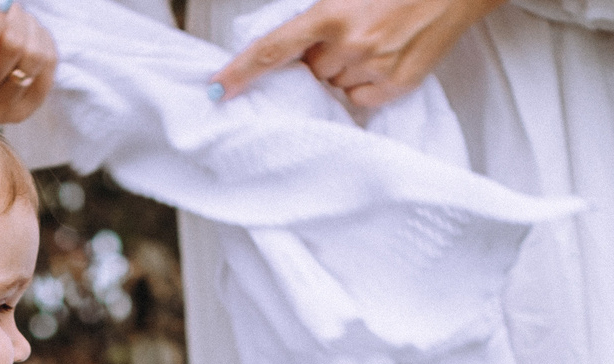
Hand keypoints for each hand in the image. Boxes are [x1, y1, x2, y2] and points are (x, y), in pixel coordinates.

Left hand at [211, 0, 505, 110]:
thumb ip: (318, 19)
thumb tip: (289, 49)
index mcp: (331, 14)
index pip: (272, 50)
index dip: (240, 72)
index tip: (216, 90)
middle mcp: (350, 45)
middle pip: (309, 72)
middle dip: (318, 59)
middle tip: (347, 33)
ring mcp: (375, 69)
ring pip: (335, 87)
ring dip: (343, 70)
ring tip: (373, 41)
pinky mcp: (397, 86)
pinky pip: (361, 98)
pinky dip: (365, 83)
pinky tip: (385, 57)